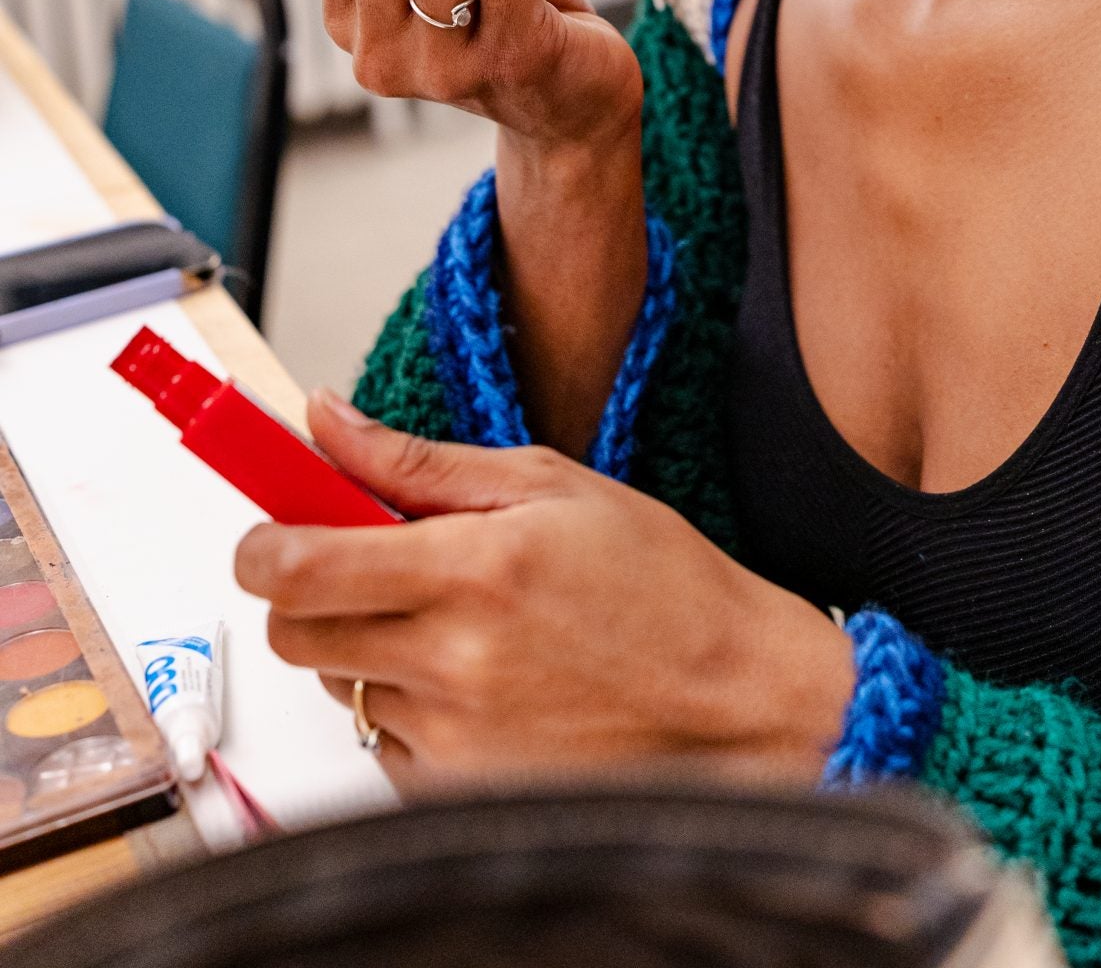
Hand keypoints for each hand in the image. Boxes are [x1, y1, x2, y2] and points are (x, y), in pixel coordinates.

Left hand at [235, 394, 853, 791]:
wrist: (733, 698)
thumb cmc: (658, 583)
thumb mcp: (550, 482)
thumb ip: (419, 461)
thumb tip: (327, 420)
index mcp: (473, 570)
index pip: (300, 564)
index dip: (260, 542)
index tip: (267, 528)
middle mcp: (452, 661)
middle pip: (296, 630)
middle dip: (309, 589)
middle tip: (369, 563)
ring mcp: (452, 736)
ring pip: (339, 682)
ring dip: (366, 644)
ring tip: (453, 620)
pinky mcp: (458, 789)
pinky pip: (380, 741)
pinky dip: (405, 705)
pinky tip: (476, 678)